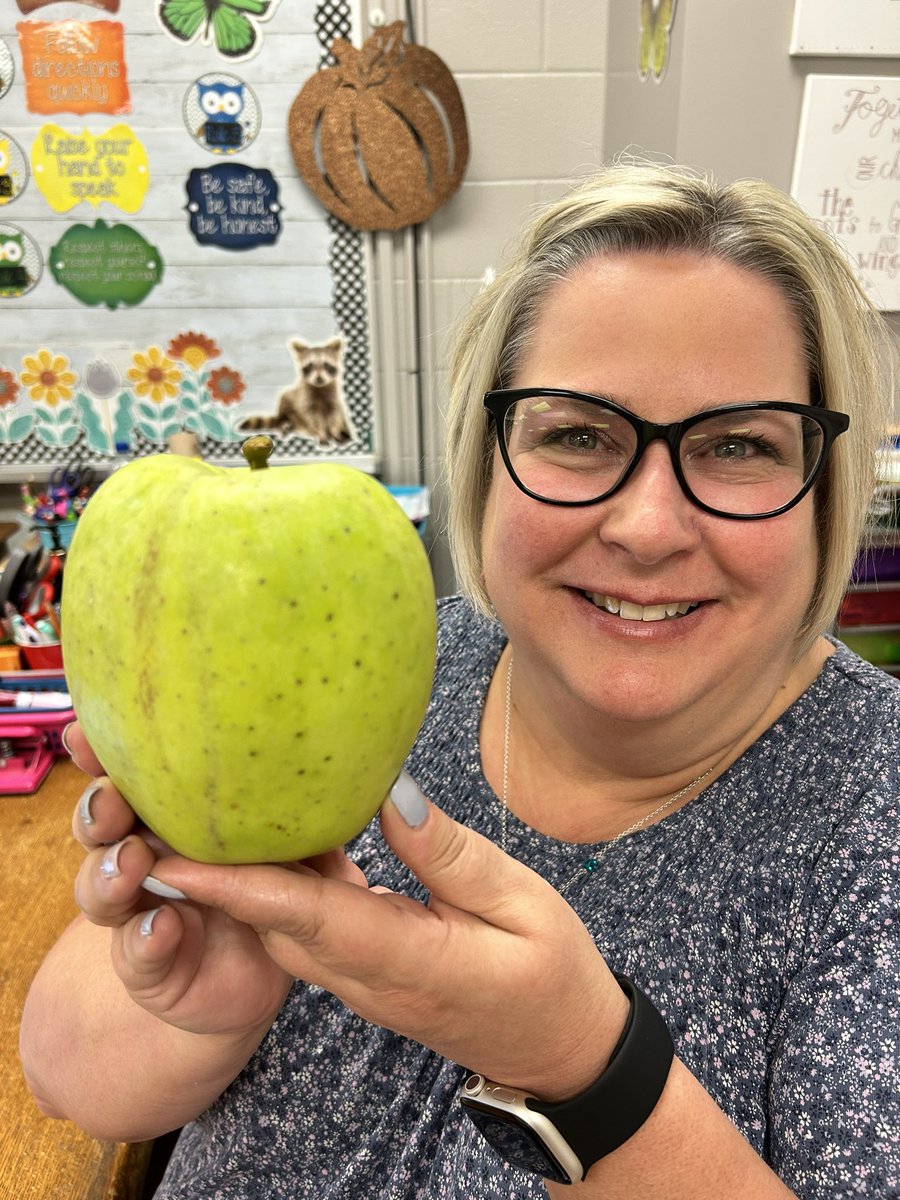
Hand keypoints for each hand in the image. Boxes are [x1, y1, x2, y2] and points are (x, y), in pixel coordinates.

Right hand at [66, 721, 364, 1039]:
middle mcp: (147, 856)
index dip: (109, 751)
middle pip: (103, 825)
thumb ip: (325, 820)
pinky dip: (143, 939)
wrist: (264, 979)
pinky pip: (136, 954)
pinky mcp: (153, 968)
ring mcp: (143, 912)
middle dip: (99, 807)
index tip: (91, 727)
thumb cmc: (287, 895)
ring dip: (109, 872)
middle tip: (112, 797)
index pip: (137, 774)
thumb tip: (381, 785)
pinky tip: (160, 927)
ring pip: (102, 889)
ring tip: (133, 862)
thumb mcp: (314, 852)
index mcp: (179, 815)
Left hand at [132, 771, 630, 1100]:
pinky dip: (281, 889)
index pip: (306, 919)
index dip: (238, 887)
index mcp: (407, 961)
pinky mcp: (368, 976)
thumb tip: (388, 795)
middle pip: (273, 927)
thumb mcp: (521, 900)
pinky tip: (281, 840)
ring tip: (207, 818)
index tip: (176, 858)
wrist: (562, 1050)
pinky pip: (308, 932)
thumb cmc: (552, 974)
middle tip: (168, 815)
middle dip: (214, 880)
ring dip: (240, 883)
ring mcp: (363, 984)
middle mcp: (367, 979)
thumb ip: (449, 853)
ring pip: (284, 931)